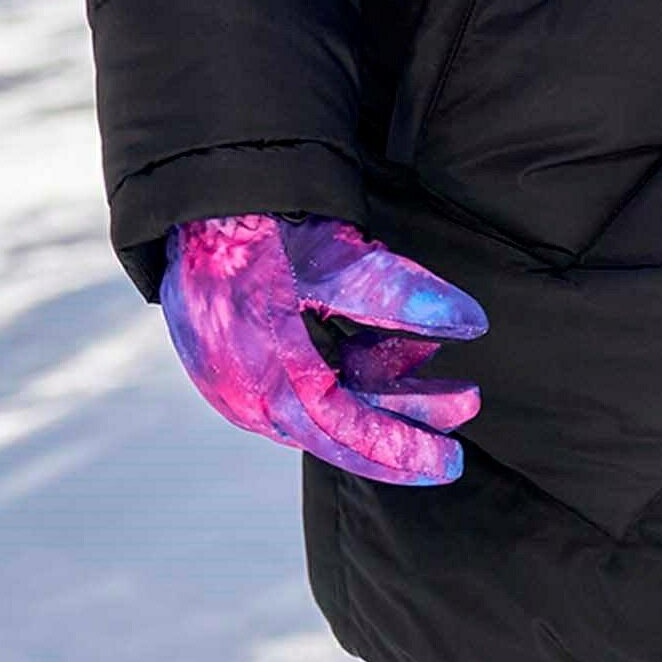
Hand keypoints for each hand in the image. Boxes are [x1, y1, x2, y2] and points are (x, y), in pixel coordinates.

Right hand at [161, 212, 487, 486]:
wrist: (190, 201)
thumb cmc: (258, 223)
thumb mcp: (332, 257)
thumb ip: (397, 292)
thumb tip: (472, 322)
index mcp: (264, 372)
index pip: (342, 430)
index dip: (399, 448)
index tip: (451, 459)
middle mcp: (248, 391)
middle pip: (340, 424)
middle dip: (405, 419)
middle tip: (466, 405)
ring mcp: (241, 381)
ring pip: (326, 402)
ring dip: (385, 387)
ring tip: (439, 367)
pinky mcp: (243, 364)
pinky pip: (306, 384)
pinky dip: (353, 369)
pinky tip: (396, 350)